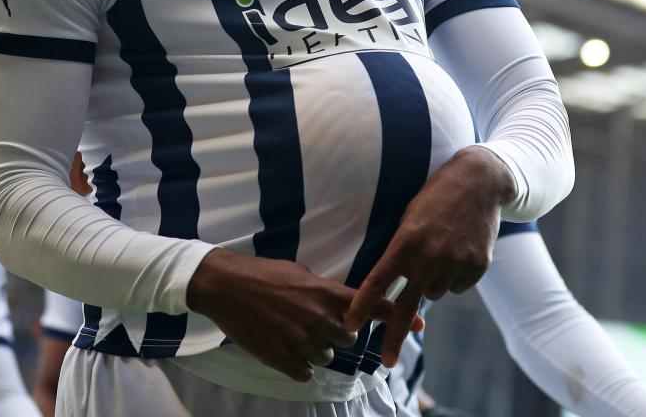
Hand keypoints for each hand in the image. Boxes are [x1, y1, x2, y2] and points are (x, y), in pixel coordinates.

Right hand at [186, 247, 410, 381]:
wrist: (225, 286)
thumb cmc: (263, 274)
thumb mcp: (300, 273)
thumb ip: (324, 292)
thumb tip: (341, 304)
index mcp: (325, 294)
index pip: (371, 306)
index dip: (397, 317)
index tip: (421, 324)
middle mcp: (319, 319)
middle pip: (348, 338)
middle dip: (336, 332)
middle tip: (313, 321)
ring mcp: (301, 341)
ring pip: (326, 356)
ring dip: (315, 347)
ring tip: (291, 329)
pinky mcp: (282, 358)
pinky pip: (305, 371)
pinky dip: (298, 362)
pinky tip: (283, 344)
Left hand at [344, 146, 514, 365]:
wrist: (479, 181)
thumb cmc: (436, 197)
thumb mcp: (410, 217)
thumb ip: (401, 250)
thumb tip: (391, 286)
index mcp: (406, 241)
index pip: (378, 281)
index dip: (362, 306)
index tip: (349, 325)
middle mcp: (430, 256)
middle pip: (407, 306)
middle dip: (394, 336)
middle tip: (386, 363)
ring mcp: (456, 263)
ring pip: (435, 293)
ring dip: (432, 282)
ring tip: (440, 250)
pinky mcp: (478, 266)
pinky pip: (458, 286)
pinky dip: (455, 276)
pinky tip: (459, 251)